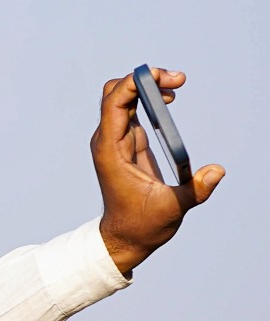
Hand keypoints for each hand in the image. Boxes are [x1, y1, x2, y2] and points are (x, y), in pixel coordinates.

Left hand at [93, 68, 224, 275]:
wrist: (126, 238)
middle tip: (177, 81)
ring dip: (147, 87)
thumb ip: (195, 189)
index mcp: (110, 152)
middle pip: (115, 94)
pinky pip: (131, 111)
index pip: (113, 104)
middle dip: (142, 79)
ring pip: (123, 99)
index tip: (163, 78)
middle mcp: (108, 143)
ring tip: (177, 86)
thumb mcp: (172, 209)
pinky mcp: (125, 144)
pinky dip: (148, 100)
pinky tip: (168, 101)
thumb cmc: (142, 226)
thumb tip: (216, 171)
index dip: (135, 82)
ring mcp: (115, 142)